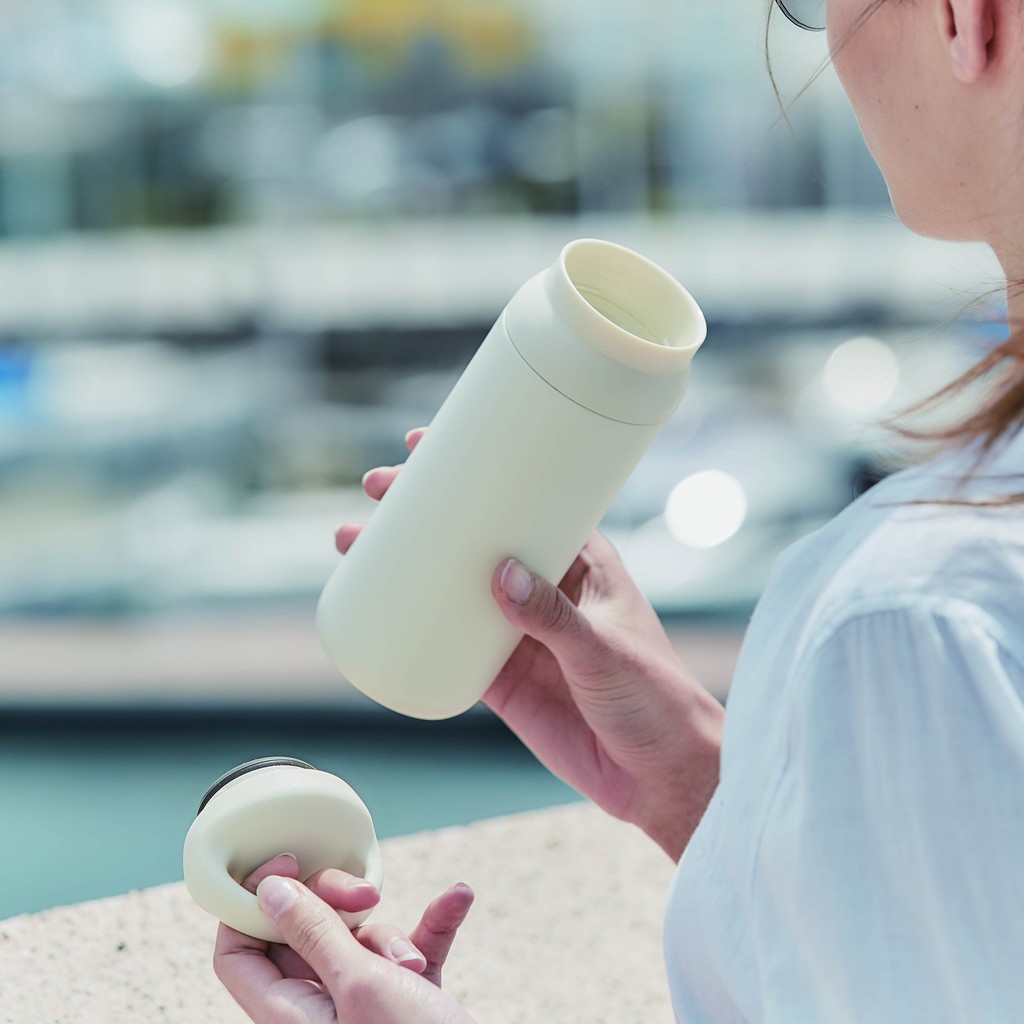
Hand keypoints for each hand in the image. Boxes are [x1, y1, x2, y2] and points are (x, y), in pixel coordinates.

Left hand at [214, 853, 476, 1023]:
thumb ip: (313, 934)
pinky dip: (433, 926)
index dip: (252, 903)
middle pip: (305, 932)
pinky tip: (457, 898)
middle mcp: (319, 1009)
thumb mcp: (360, 985)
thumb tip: (267, 890)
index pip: (238, 952)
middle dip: (340, 907)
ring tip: (414, 963)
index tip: (287, 865)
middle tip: (365, 897)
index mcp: (288, 1015)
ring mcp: (363, 1004)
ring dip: (394, 935)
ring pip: (360, 939)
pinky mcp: (405, 1001)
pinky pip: (411, 948)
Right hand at [337, 429, 722, 860]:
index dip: (481, 472)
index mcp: (580, 563)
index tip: (430, 448)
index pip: (526, 502)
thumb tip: (500, 575)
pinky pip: (449, 645)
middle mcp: (544, 589)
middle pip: (478, 538)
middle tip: (377, 490)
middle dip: (428, 511)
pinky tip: (378, 612)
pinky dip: (416, 629)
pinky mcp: (501, 679)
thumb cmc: (656, 697)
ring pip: (454, 588)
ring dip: (409, 564)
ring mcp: (519, 634)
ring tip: (354, 542)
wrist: (659, 776)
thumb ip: (554, 617)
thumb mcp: (605, 648)